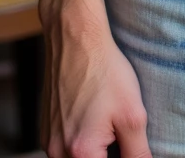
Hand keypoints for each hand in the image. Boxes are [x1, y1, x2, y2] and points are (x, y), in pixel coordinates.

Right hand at [42, 12, 150, 157]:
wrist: (75, 38)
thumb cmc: (104, 70)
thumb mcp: (132, 115)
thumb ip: (138, 154)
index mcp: (80, 153)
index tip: (127, 144)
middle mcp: (57, 152)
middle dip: (108, 154)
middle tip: (120, 134)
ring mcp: (48, 141)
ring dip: (95, 151)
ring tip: (108, 124)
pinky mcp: (46, 129)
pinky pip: (65, 148)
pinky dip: (82, 142)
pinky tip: (94, 118)